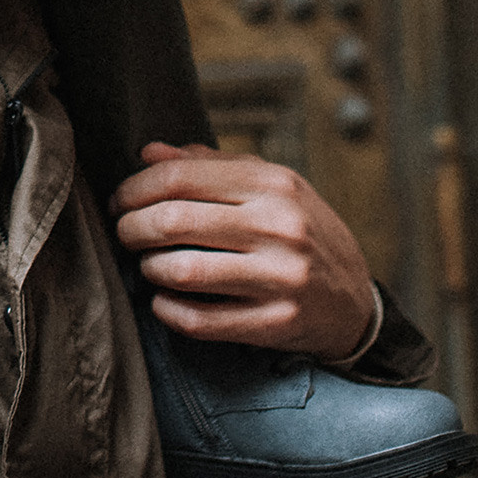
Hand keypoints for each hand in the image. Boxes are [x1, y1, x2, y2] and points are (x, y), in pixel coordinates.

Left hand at [109, 143, 375, 359]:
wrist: (356, 300)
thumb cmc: (300, 232)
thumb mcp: (269, 187)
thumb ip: (209, 167)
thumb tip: (149, 153)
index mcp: (274, 184)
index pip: (181, 177)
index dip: (136, 188)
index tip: (120, 201)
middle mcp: (279, 227)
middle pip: (173, 221)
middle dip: (132, 228)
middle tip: (125, 234)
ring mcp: (280, 278)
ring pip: (182, 272)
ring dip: (149, 268)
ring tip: (148, 265)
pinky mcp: (275, 324)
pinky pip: (200, 321)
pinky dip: (168, 310)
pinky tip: (163, 300)